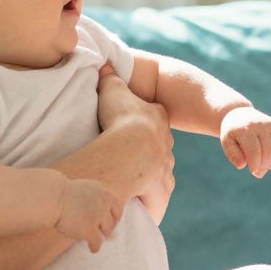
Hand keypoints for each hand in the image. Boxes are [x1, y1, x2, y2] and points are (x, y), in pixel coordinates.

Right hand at [54, 177, 122, 252]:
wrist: (52, 197)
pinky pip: (97, 242)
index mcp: (104, 192)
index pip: (118, 206)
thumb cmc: (63, 194)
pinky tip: (92, 249)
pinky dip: (95, 246)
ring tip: (93, 239)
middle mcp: (104, 203)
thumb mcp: (86, 190)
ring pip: (105, 232)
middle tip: (101, 232)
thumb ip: (97, 200)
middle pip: (112, 221)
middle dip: (107, 228)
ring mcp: (97, 216)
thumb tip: (106, 218)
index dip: (115, 216)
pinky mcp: (89, 229)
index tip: (111, 222)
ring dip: (100, 235)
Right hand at [96, 68, 174, 220]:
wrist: (131, 150)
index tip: (135, 124)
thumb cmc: (121, 118)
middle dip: (150, 150)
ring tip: (133, 182)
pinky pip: (157, 198)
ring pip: (162, 172)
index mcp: (158, 118)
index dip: (146, 120)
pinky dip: (150, 202)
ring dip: (151, 176)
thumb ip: (109, 77)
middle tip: (130, 155)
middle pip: (160, 146)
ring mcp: (166, 168)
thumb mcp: (113, 90)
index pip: (156, 117)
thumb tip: (104, 63)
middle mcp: (166, 144)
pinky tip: (140, 206)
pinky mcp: (162, 190)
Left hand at [220, 107, 270, 177]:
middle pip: (268, 151)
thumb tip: (242, 166)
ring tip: (266, 168)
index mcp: (246, 129)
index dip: (255, 165)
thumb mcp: (226, 141)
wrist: (241, 114)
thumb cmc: (233, 132)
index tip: (253, 171)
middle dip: (264, 166)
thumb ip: (232, 154)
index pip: (254, 151)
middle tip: (258, 173)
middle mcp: (261, 125)